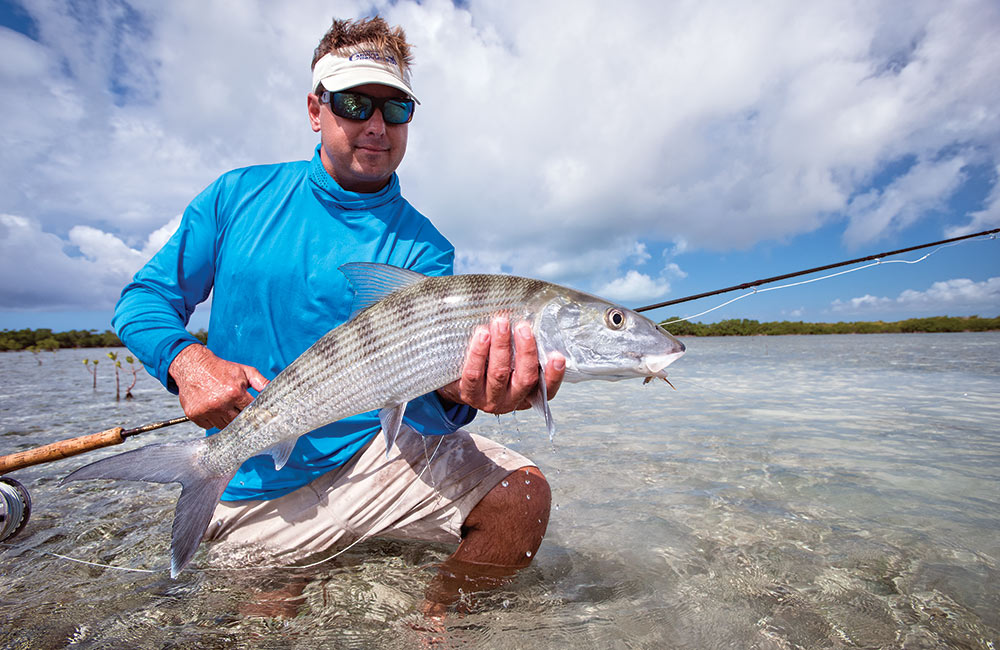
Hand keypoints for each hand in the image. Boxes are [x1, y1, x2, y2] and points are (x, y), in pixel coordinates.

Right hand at [168, 344, 269, 429]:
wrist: (193, 365)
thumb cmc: (221, 369)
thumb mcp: (244, 371)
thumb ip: (261, 382)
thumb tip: (275, 390)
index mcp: (235, 392)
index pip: (251, 412)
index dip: (255, 413)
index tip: (258, 415)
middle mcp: (220, 403)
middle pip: (237, 422)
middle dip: (240, 417)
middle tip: (238, 408)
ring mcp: (206, 410)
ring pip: (223, 426)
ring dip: (226, 419)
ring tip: (224, 405)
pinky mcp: (194, 414)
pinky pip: (209, 426)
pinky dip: (212, 420)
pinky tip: (212, 407)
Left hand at [437, 317, 564, 414]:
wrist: (463, 383)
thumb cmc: (494, 366)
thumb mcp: (514, 363)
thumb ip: (524, 349)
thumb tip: (531, 317)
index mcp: (529, 394)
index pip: (548, 389)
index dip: (554, 375)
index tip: (558, 356)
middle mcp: (512, 400)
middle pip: (525, 378)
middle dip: (525, 351)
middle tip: (522, 327)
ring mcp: (490, 400)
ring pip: (498, 373)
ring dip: (501, 346)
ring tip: (500, 323)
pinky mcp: (470, 395)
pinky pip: (473, 374)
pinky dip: (478, 353)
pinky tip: (482, 335)